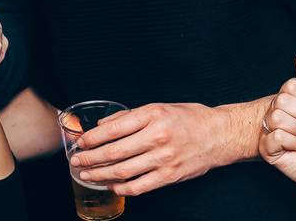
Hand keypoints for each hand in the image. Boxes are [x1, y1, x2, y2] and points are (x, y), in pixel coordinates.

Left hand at [70, 101, 229, 195]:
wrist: (220, 135)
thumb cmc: (190, 118)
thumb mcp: (161, 108)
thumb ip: (131, 116)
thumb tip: (104, 125)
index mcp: (154, 115)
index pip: (114, 128)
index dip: (93, 138)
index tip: (81, 142)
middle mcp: (158, 137)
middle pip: (114, 152)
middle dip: (90, 158)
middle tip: (76, 161)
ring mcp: (164, 159)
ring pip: (123, 171)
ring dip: (100, 175)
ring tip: (87, 175)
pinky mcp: (169, 176)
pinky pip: (138, 186)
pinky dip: (121, 187)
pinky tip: (111, 185)